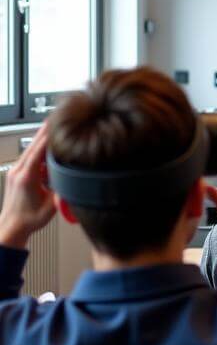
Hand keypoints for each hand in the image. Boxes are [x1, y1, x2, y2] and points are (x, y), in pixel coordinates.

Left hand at [0, 125, 56, 249]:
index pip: (38, 149)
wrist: (12, 226)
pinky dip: (39, 150)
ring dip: (42, 140)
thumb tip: (77, 183)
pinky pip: (29, 157)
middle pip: (33, 144)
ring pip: (30, 150)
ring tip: (54, 131)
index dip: (48, 135)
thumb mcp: (52, 205)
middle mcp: (19, 171)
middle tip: (56, 118)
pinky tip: (48, 150)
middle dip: (45, 131)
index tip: (57, 123)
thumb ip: (64, 191)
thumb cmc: (27, 219)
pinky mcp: (17, 174)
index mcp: (27, 176)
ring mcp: (16, 171)